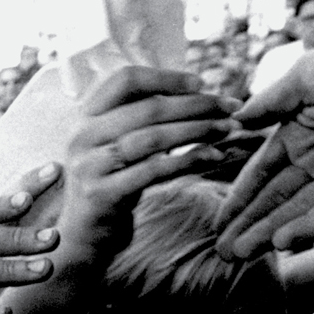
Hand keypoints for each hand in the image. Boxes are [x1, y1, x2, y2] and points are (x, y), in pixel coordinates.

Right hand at [54, 66, 233, 272]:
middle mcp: (82, 136)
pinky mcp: (102, 194)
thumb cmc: (112, 185)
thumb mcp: (117, 147)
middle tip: (232, 107)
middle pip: (148, 107)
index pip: (126, 80)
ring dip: (198, 130)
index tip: (201, 83)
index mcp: (86, 116)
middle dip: (196, 105)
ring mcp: (89, 166)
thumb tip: (197, 95)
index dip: (165, 77)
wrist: (82, 236)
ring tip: (228, 129)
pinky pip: (153, 171)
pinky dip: (188, 161)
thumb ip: (142, 121)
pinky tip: (213, 156)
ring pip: (153, 137)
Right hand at [218, 29, 313, 255]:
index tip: (218, 223)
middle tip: (225, 252)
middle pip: (276, 199)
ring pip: (301, 210)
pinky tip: (282, 241)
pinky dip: (311, 225)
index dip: (239, 199)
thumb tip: (235, 118)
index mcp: (297, 132)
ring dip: (271, 232)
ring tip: (242, 253)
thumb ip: (270, 102)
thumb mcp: (305, 76)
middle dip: (250, 226)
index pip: (261, 173)